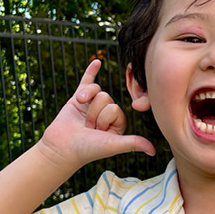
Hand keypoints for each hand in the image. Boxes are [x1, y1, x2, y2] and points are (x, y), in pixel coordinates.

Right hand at [39, 59, 154, 167]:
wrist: (61, 148)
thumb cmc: (87, 149)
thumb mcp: (113, 145)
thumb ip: (133, 144)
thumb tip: (153, 151)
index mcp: (117, 123)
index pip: (116, 108)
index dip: (106, 118)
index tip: (99, 133)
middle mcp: (106, 113)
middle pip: (107, 97)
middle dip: (95, 113)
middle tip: (89, 128)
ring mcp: (92, 104)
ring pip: (96, 90)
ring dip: (86, 103)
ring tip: (81, 120)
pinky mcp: (78, 99)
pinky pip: (87, 80)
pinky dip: (91, 71)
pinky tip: (97, 62)